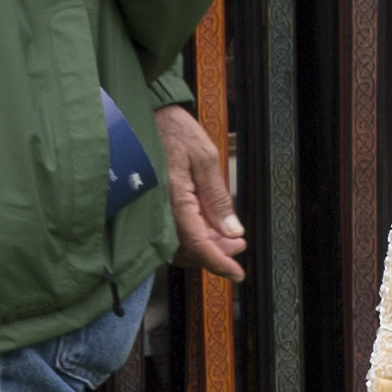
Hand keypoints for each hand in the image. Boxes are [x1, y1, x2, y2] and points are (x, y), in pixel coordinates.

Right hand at [155, 104, 245, 281]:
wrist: (152, 117)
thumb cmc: (176, 132)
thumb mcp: (205, 158)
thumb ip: (217, 197)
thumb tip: (232, 230)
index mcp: (175, 201)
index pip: (197, 244)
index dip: (219, 262)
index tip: (238, 273)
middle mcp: (163, 211)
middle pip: (190, 250)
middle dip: (218, 253)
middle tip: (240, 244)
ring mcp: (159, 211)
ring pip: (182, 246)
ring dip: (207, 247)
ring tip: (229, 236)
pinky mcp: (160, 207)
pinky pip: (176, 233)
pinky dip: (196, 237)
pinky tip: (211, 227)